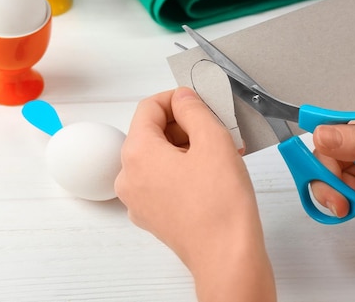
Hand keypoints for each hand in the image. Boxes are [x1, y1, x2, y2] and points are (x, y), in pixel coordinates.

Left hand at [116, 87, 275, 301]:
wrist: (226, 258)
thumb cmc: (220, 204)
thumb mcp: (212, 139)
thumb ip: (193, 109)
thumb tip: (182, 98)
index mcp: (136, 153)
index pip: (149, 107)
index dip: (176, 98)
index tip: (199, 101)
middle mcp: (128, 176)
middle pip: (152, 133)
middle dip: (186, 125)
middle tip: (218, 128)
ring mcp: (137, 199)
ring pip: (159, 157)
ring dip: (188, 147)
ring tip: (223, 152)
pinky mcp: (152, 215)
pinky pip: (163, 180)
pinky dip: (184, 170)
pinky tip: (214, 173)